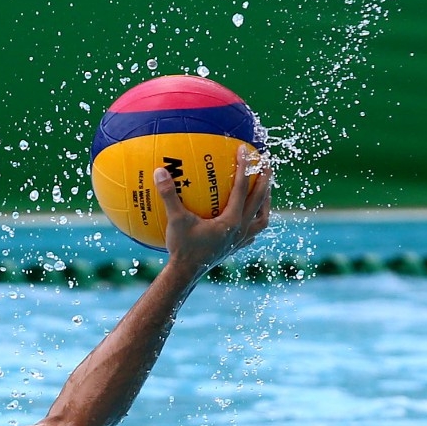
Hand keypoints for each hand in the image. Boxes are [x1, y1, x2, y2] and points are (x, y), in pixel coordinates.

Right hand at [158, 145, 270, 274]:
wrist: (186, 275)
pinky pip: (252, 233)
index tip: (245, 150)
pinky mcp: (235, 248)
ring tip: (266, 189)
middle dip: (265, 180)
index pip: (242, 188)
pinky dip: (255, 222)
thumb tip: (160, 171)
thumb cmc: (182, 248)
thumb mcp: (175, 220)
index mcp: (231, 220)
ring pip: (262, 218)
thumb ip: (169, 195)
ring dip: (266, 202)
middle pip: (260, 200)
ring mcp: (240, 240)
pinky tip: (250, 217)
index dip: (244, 167)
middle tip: (266, 163)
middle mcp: (240, 229)